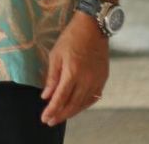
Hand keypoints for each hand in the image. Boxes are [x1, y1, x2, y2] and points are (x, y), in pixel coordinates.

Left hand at [40, 11, 108, 126]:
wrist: (93, 27)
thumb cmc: (71, 37)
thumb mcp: (56, 54)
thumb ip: (52, 76)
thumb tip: (46, 95)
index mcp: (73, 73)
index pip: (61, 98)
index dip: (52, 110)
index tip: (45, 118)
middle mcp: (87, 80)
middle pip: (73, 104)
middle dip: (61, 114)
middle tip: (50, 121)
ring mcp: (97, 80)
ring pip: (83, 104)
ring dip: (72, 112)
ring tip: (61, 116)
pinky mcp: (103, 79)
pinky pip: (93, 98)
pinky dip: (84, 105)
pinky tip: (77, 106)